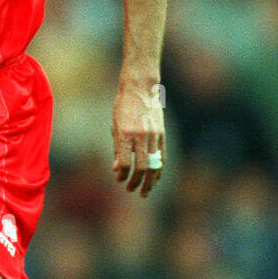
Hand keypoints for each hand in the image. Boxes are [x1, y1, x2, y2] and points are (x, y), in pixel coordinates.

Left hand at [111, 80, 163, 196]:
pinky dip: (159, 170)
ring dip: (150, 181)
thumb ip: (117, 149)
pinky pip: (162, 157)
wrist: (141, 87)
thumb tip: (117, 171)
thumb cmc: (123, 106)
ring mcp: (154, 135)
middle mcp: (141, 136)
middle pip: (142, 167)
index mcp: (125, 134)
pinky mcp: (162, 134)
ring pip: (155, 165)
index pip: (125, 162)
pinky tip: (155, 179)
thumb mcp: (114, 126)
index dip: (122, 175)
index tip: (120, 180)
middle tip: (132, 190)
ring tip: (145, 191)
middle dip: (137, 182)